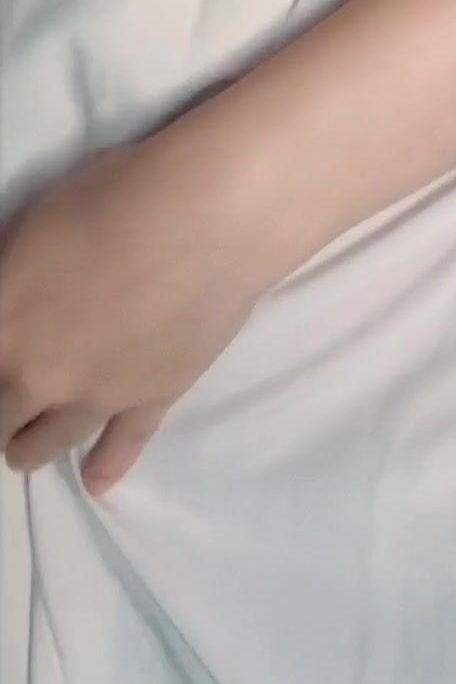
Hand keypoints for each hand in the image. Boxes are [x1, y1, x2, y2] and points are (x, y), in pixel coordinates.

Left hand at [0, 125, 270, 494]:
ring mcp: (97, 395)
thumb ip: (10, 277)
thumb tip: (7, 297)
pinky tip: (96, 484)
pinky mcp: (152, 399)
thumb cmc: (115, 198)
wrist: (207, 220)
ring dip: (26, 448)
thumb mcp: (33, 225)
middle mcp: (37, 373)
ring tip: (21, 450)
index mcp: (1, 324)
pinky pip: (123, 444)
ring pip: (45, 441)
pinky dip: (107, 466)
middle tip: (1, 410)